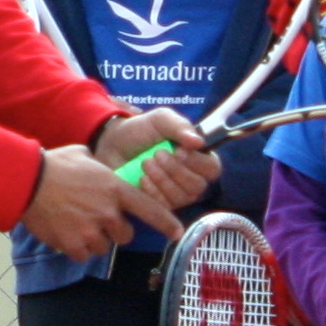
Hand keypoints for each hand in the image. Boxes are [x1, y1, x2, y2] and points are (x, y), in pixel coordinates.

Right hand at [19, 144, 187, 258]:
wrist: (26, 181)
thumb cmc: (54, 165)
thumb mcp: (84, 156)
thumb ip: (101, 168)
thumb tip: (101, 168)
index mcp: (115, 189)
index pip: (150, 209)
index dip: (166, 223)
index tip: (178, 233)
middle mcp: (108, 212)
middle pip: (126, 236)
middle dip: (115, 231)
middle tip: (97, 221)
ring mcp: (90, 230)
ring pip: (103, 247)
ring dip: (94, 240)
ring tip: (76, 225)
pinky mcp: (72, 243)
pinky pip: (83, 255)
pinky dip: (76, 248)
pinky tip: (65, 234)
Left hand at [94, 107, 220, 209]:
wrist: (113, 144)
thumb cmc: (142, 130)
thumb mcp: (161, 119)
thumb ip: (180, 126)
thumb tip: (198, 142)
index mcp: (198, 157)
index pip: (212, 168)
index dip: (197, 162)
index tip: (177, 150)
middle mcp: (192, 178)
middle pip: (197, 185)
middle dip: (175, 170)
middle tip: (156, 154)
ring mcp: (177, 195)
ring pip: (181, 197)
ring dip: (162, 179)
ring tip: (145, 162)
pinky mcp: (160, 206)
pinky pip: (164, 205)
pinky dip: (152, 190)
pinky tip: (141, 178)